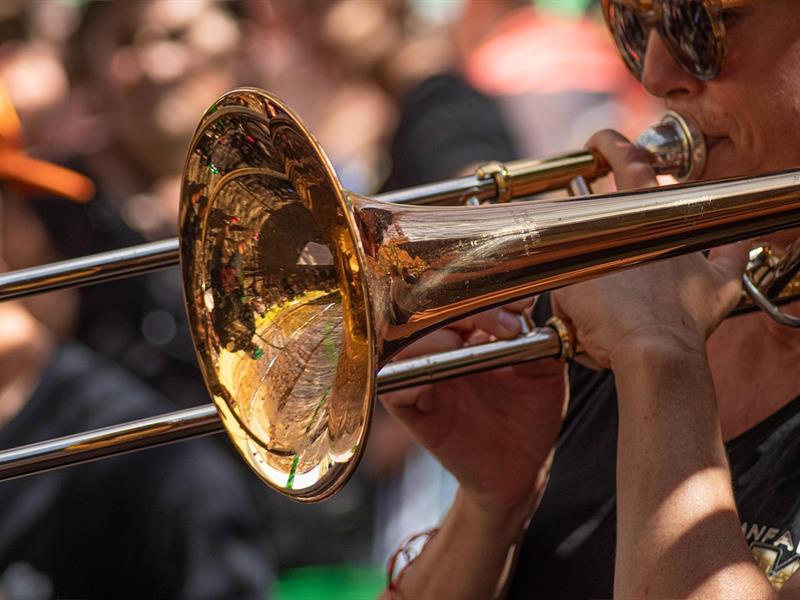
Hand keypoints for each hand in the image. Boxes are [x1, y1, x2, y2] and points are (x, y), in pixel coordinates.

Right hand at [379, 300, 567, 521]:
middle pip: (429, 313)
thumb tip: (526, 313)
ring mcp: (424, 378)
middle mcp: (441, 350)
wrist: (519, 469)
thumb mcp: (543, 375)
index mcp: (470, 334)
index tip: (519, 308)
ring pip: (404, 343)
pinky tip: (433, 380)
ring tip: (461, 346)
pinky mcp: (412, 410)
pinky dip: (408, 378)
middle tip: (502, 326)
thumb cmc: (529, 418)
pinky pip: (392, 387)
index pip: (460, 299)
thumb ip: (537, 343)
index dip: (486, 295)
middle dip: (462, 311)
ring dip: (432, 339)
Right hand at [550, 131, 748, 369]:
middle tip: (616, 164)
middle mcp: (666, 226)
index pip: (625, 162)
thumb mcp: (569, 292)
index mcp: (631, 219)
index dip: (609, 145)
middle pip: (656, 183)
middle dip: (633, 166)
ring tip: (652, 218)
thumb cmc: (608, 323)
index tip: (597, 143)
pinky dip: (731, 247)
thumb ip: (570, 271)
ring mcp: (694, 253)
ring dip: (669, 211)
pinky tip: (735, 239)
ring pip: (689, 215)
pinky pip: (732, 256)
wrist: (650, 354)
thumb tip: (566, 274)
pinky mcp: (718, 283)